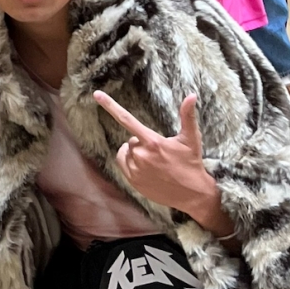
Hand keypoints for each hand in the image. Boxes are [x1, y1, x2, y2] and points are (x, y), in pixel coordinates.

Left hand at [92, 91, 231, 234]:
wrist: (192, 194)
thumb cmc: (191, 163)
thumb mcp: (191, 139)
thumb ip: (188, 116)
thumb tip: (192, 95)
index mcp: (153, 142)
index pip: (127, 119)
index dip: (110, 106)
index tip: (97, 94)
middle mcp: (141, 155)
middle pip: (132, 140)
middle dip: (142, 143)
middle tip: (160, 153)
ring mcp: (135, 170)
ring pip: (127, 151)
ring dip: (136, 153)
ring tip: (154, 162)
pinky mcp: (133, 181)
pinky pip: (123, 163)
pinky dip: (131, 162)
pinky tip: (147, 169)